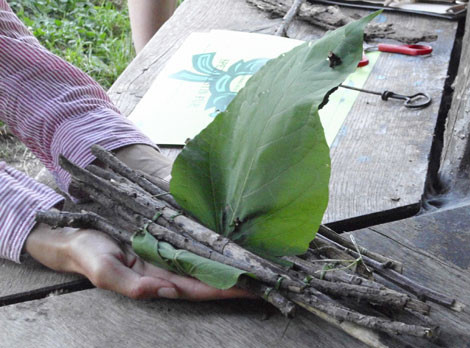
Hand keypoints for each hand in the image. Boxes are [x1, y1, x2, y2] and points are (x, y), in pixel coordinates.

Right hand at [26, 144, 251, 300]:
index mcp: (158, 281)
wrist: (77, 235)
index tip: (252, 288)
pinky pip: (194, 238)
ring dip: (230, 258)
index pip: (200, 288)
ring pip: (206, 257)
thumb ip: (128, 284)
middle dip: (238, 276)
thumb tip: (160, 291)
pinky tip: (231, 238)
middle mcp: (170, 268)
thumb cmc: (88, 255)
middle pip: (211, 274)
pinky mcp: (167, 235)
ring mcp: (170, 251)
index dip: (226, 288)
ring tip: (259, 256)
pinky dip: (213, 240)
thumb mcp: (102, 271)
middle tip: (269, 273)